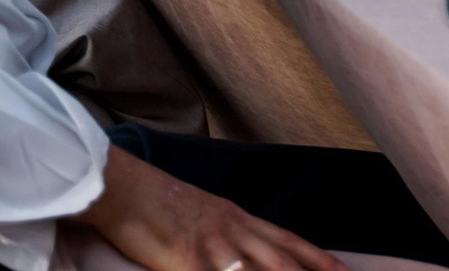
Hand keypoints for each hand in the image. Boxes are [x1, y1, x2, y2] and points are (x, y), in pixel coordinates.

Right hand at [76, 146, 345, 270]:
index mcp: (242, 221)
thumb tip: (256, 252)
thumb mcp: (209, 216)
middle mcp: (236, 232)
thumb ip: (235, 234)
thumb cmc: (162, 204)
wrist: (125, 186)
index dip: (322, 260)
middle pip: (285, 261)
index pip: (293, 243)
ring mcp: (213, 247)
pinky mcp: (186, 259)